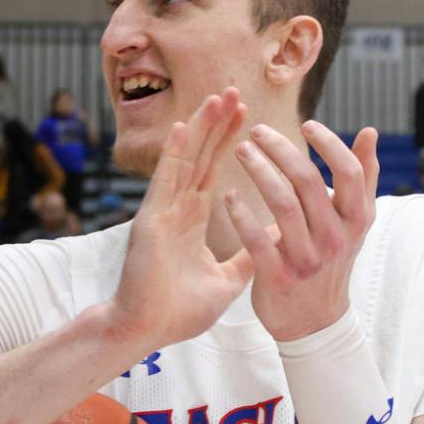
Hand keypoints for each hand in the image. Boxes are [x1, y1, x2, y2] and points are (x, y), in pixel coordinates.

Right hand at [107, 92, 254, 349]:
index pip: (212, 169)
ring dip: (199, 127)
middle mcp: (176, 208)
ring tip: (216, 96)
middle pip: (200, 155)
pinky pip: (164, 181)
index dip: (226, 140)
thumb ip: (248, 256)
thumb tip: (276, 240)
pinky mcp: (150, 221)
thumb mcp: (225, 280)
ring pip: (184, 159)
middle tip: (233, 90)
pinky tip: (182, 126)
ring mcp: (162, 211)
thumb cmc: (179, 311)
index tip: (244, 113)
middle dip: (216, 123)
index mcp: (191, 219)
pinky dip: (173, 153)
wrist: (146, 332)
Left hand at [224, 121, 379, 343]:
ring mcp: (308, 259)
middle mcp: (335, 238)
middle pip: (308, 182)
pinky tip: (229, 195)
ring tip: (241, 150)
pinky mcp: (279, 277)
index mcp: (356, 220)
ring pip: (281, 204)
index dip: (329, 144)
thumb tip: (369, 131)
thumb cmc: (333, 258)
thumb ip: (363, 175)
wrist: (315, 320)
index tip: (306, 124)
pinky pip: (257, 239)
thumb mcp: (355, 221)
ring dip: (259, 171)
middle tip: (257, 130)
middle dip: (281, 149)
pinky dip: (241, 214)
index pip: (350, 172)